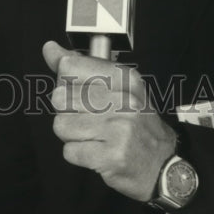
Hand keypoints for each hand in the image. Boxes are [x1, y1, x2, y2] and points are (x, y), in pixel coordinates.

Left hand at [43, 40, 176, 201]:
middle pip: (60, 97)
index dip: (66, 83)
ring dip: (71, 135)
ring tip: (93, 136)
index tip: (80, 92)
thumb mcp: (116, 87)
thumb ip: (79, 66)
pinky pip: (69, 151)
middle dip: (67, 112)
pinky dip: (77, 154)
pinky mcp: (113, 156)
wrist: (163, 165)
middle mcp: (123, 100)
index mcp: (123, 78)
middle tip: (88, 119)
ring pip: (61, 125)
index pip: (69, 66)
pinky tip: (96, 152)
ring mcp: (119, 129)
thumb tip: (50, 48)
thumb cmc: (136, 124)